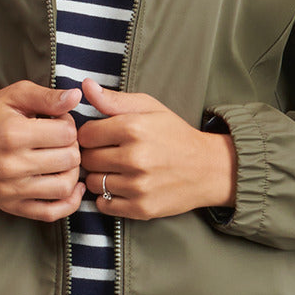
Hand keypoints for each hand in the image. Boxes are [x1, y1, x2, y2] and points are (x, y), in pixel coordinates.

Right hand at [0, 80, 86, 220]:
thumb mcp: (14, 95)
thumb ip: (47, 96)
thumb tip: (76, 97)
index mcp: (13, 134)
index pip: (67, 134)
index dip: (69, 124)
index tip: (58, 121)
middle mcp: (11, 165)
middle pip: (69, 160)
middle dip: (72, 146)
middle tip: (61, 140)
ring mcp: (10, 189)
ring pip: (64, 187)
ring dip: (72, 172)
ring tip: (63, 160)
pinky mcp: (10, 205)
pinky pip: (50, 213)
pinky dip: (68, 202)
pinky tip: (70, 186)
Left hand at [76, 77, 236, 218]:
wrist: (209, 168)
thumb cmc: (175, 135)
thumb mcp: (149, 108)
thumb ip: (114, 99)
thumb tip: (85, 85)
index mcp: (133, 128)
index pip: (85, 135)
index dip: (91, 135)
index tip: (102, 137)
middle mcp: (134, 158)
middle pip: (88, 160)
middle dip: (95, 156)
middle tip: (110, 154)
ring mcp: (138, 186)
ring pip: (93, 183)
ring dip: (100, 177)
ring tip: (117, 171)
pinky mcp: (141, 209)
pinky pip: (104, 205)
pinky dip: (107, 198)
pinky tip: (122, 187)